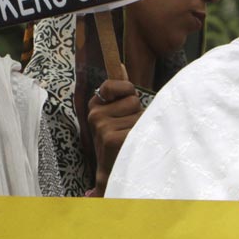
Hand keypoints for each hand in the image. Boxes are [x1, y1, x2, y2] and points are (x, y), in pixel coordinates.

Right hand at [85, 79, 141, 195]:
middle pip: (133, 100)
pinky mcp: (112, 139)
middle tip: (128, 130)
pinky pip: (140, 127)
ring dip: (140, 126)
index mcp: (95, 106)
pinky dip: (142, 136)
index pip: (112, 84)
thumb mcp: (115, 113)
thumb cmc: (119, 140)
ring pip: (139, 114)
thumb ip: (119, 91)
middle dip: (137, 113)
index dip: (125, 91)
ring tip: (131, 139)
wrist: (114, 173)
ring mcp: (102, 127)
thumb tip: (121, 65)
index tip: (126, 104)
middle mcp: (95, 115)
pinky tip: (132, 146)